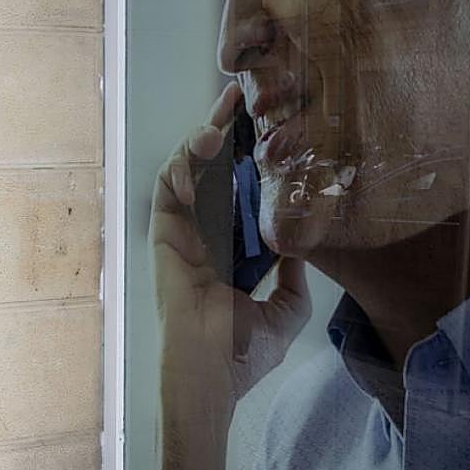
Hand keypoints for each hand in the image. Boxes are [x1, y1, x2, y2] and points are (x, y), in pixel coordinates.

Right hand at [152, 83, 310, 469]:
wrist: (215, 373)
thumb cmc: (247, 350)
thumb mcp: (288, 308)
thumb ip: (294, 276)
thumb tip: (305, 248)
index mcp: (232, 245)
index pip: (239, 187)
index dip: (248, 154)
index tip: (267, 123)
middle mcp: (205, 232)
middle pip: (211, 168)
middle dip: (222, 130)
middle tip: (239, 96)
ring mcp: (182, 232)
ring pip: (184, 172)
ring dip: (199, 141)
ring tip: (222, 120)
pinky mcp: (164, 237)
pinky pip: (165, 192)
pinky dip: (179, 169)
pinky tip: (202, 153)